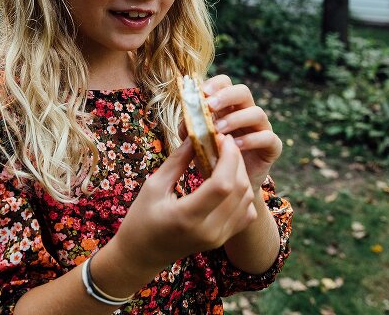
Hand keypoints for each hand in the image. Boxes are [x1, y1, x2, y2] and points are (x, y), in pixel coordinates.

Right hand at [111, 134, 257, 274]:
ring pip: (247, 199)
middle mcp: (209, 230)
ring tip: (225, 157)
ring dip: (240, 173)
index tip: (221, 137)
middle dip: (236, 160)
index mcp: (187, 217)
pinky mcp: (224, 239)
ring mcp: (219, 238)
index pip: (222, 184)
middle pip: (239, 189)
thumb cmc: (141, 218)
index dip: (228, 157)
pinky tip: (228, 180)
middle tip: (224, 142)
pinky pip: (246, 212)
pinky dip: (242, 192)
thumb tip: (196, 133)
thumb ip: (178, 160)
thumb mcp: (154, 185)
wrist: (143, 254)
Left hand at [201, 75, 281, 189]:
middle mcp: (246, 112)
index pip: (225, 83)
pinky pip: (268, 137)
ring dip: (236, 119)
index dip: (215, 84)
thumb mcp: (197, 141)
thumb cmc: (212, 158)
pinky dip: (252, 139)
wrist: (230, 186)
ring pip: (257, 112)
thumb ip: (190, 127)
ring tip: (218, 131)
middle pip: (243, 91)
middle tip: (209, 106)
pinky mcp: (272, 147)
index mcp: (228, 106)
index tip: (201, 93)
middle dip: (225, 96)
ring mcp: (261, 128)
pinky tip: (235, 146)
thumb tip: (186, 115)